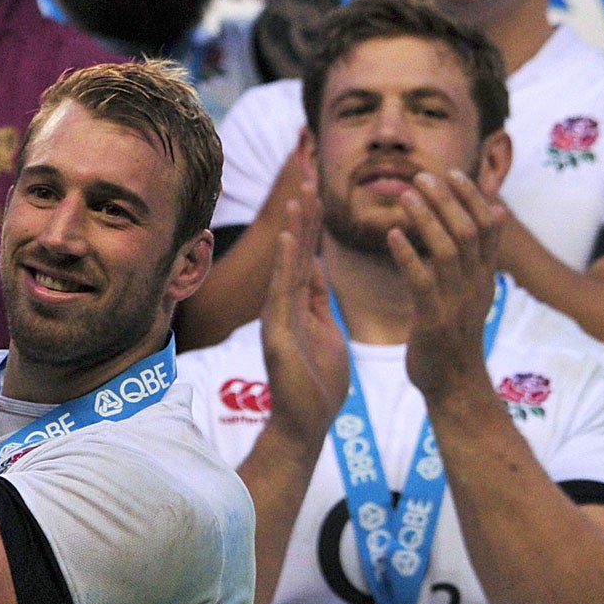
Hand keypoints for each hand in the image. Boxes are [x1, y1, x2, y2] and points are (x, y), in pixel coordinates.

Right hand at [256, 168, 347, 446]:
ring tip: (300, 197)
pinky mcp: (278, 334)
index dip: (313, 225)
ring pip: (287, 266)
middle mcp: (284, 306)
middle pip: (297, 253)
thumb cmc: (317, 386)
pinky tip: (291, 239)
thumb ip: (318, 301)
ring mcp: (279, 318)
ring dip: (295, 230)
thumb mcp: (326, 332)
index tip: (318, 192)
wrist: (305, 425)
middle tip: (309, 177)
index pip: (308, 256)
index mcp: (300, 305)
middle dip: (304, 216)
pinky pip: (282, 293)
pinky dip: (286, 265)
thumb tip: (317, 268)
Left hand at [390, 170, 503, 403]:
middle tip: (422, 175)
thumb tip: (498, 211)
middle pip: (468, 231)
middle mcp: (476, 285)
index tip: (451, 172)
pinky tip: (392, 235)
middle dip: (447, 200)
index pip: (488, 226)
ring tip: (406, 195)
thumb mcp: (475, 290)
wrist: (455, 385)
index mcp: (484, 276)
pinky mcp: (434, 320)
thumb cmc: (456, 334)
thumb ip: (481, 254)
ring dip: (426, 219)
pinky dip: (407, 255)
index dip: (471, 197)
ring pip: (447, 251)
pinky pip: (422, 281)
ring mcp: (457, 302)